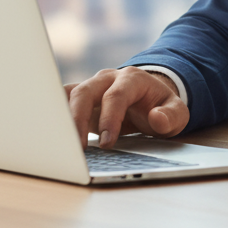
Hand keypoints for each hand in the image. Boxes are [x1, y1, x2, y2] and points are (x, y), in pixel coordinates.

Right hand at [65, 67, 188, 147]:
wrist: (150, 97)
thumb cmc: (161, 107)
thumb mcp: (176, 112)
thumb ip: (171, 116)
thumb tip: (157, 118)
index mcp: (132, 79)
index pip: (116, 95)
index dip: (110, 118)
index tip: (108, 143)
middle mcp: (108, 78)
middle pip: (86, 92)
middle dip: (78, 119)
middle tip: (77, 148)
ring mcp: (92, 86)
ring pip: (69, 95)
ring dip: (61, 117)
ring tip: (58, 143)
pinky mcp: (80, 98)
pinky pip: (62, 100)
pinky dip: (54, 114)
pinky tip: (50, 133)